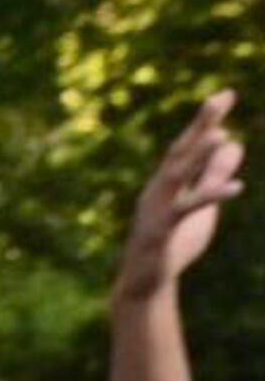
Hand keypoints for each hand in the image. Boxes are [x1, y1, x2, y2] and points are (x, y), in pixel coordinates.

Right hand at [122, 93, 243, 305]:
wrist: (145, 285)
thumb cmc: (173, 245)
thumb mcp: (200, 207)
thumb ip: (213, 176)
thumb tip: (234, 142)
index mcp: (165, 183)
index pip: (187, 146)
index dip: (205, 121)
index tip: (225, 95)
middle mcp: (156, 190)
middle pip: (179, 152)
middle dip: (200, 126)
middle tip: (220, 99)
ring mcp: (155, 210)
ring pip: (177, 176)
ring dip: (198, 155)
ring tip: (220, 135)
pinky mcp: (160, 231)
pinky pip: (187, 210)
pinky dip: (210, 197)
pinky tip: (236, 187)